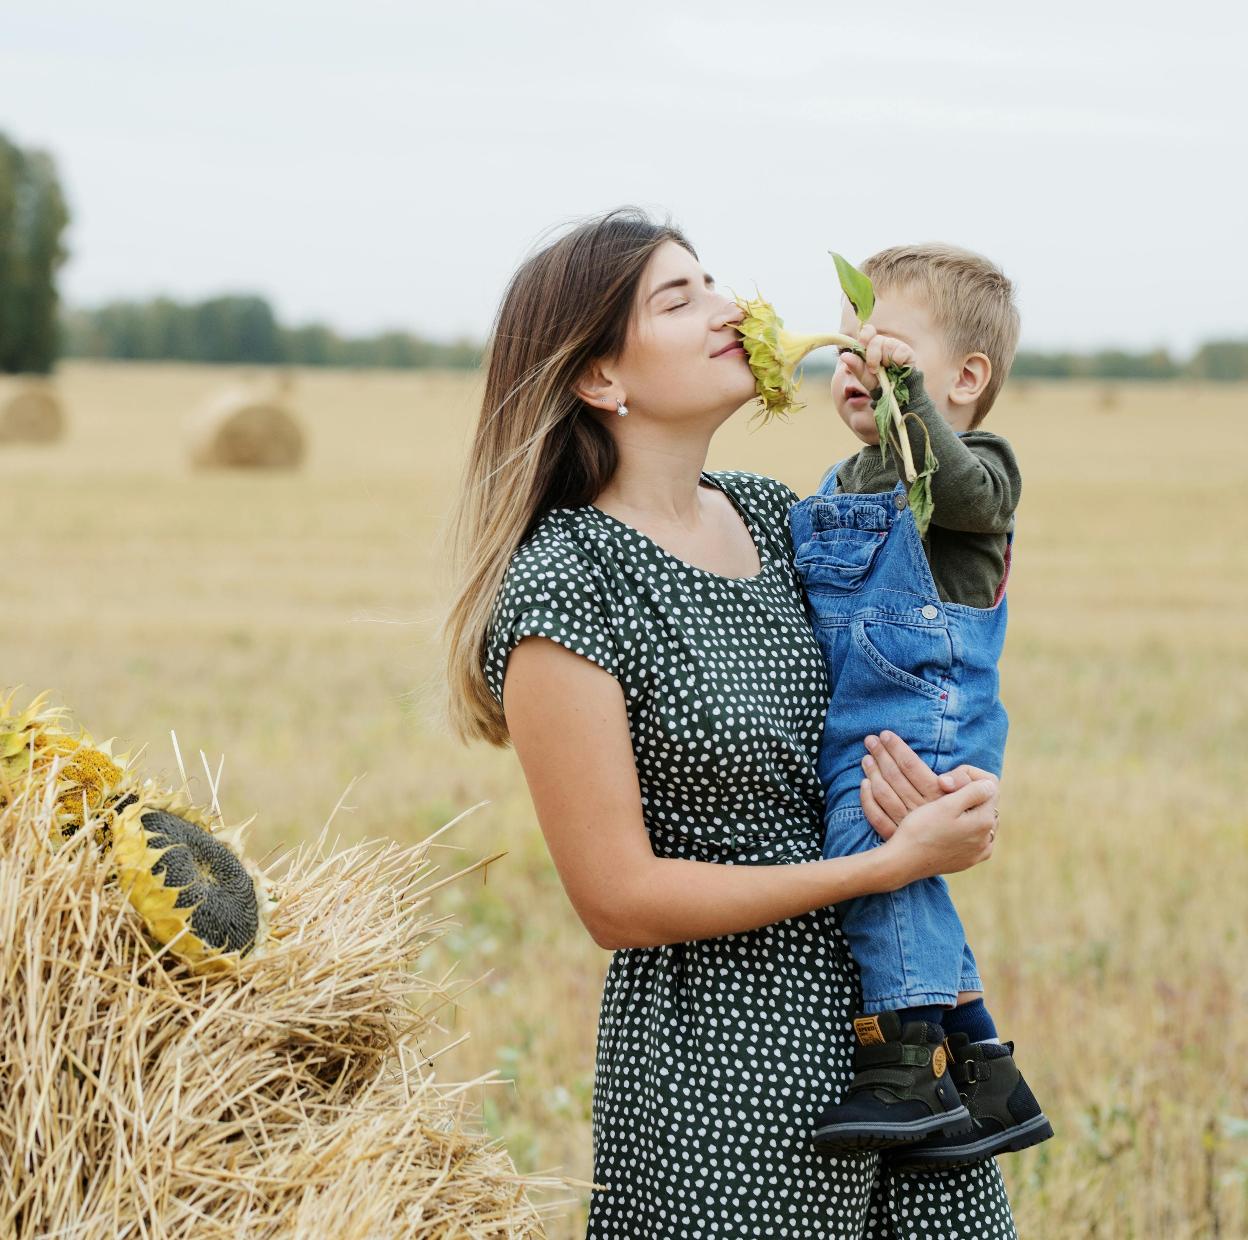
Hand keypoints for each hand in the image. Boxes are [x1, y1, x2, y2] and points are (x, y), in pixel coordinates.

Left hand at [842, 323, 913, 389]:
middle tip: (873, 369)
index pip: (868, 330)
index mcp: (871, 346)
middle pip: (875, 339)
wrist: (895, 394)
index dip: (865, 336)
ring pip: (887, 344)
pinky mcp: (907, 351)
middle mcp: (883, 343)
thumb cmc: (879, 384)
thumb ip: (855, 366)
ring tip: (887, 371)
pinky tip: (897, 368)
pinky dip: (896, 362)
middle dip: (872, 356)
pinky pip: (899, 351)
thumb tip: (844, 355)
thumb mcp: (864, 377)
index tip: (862, 347)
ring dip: (884, 361)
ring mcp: (895, 346)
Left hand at [860, 731, 997, 838]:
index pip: (911, 766)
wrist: (969, 848)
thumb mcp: (980, 793)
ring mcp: (909, 825)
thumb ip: (965, 779)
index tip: (886, 735)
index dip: (897, 748)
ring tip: (866, 757)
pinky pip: (877, 818)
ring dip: (872, 773)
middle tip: (870, 740)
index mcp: (940, 797)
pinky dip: (868, 800)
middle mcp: (922, 810)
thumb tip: (942, 781)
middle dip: (880, 754)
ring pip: (883, 794)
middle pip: (894, 777)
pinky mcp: (901, 837)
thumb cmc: (974, 813)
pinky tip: (864, 785)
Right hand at [880, 777, 998, 887]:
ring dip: (967, 812)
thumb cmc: (921, 830)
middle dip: (969, 794)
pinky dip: (965, 830)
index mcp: (985, 821)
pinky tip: (948, 829)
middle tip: (942, 795)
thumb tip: (989, 786)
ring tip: (944, 811)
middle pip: (986, 804)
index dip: (968, 778)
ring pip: (980, 821)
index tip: (945, 783)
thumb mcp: (947, 804)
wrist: (903, 862)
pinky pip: (974, 839)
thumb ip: (973, 792)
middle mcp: (987, 839)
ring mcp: (978, 853)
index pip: (989, 787)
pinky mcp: (967, 861)